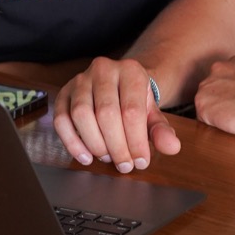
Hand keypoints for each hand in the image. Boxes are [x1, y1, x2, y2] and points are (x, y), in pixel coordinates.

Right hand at [53, 57, 180, 172]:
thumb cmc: (134, 101)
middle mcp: (104, 69)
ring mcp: (80, 80)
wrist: (117, 84)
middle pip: (106, 113)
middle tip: (124, 165)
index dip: (136, 141)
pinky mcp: (64, 92)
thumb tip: (172, 147)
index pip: (132, 110)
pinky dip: (72, 142)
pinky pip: (61, 119)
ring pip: (81, 114)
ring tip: (107, 158)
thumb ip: (162, 130)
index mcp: (131, 71)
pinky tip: (86, 156)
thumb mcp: (153, 114)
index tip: (140, 161)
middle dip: (116, 146)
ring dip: (94, 143)